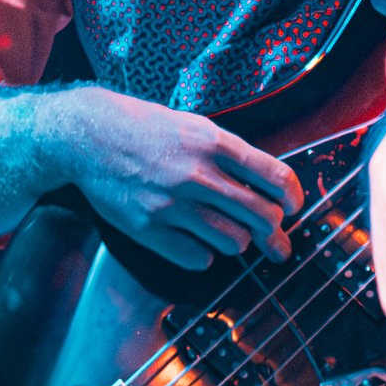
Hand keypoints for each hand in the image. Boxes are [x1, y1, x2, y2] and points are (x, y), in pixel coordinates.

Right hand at [57, 87, 298, 271]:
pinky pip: (197, 258)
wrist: (91, 136)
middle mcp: (197, 174)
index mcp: (214, 143)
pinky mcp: (148, 228)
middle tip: (276, 240)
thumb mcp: (197, 127)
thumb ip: (231, 155)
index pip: (274, 176)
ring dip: (238, 243)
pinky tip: (198, 244)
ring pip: (233, 242)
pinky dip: (204, 255)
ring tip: (232, 236)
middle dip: (275, 232)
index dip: (292, 197)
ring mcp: (172, 204)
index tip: (294, 207)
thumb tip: (270, 187)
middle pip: (261, 215)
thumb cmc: (149, 129)